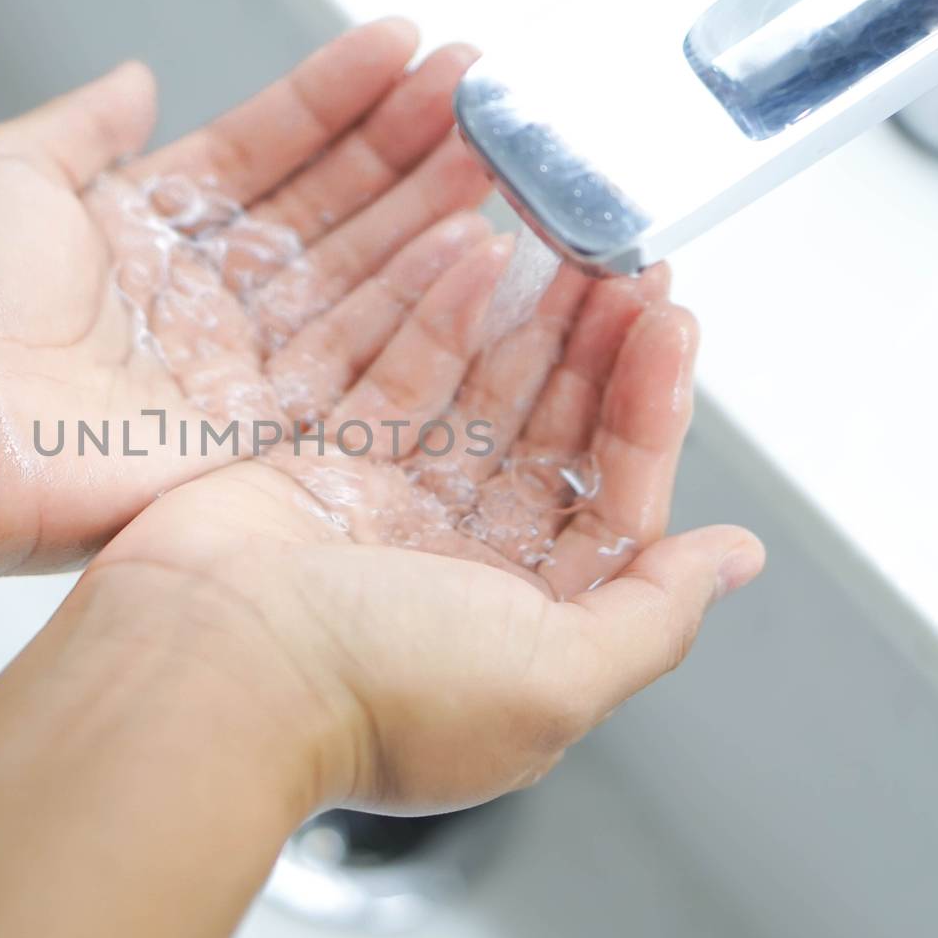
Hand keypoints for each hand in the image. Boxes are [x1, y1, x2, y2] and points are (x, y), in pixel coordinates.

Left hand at [0, 19, 490, 576]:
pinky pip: (353, 365)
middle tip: (475, 89)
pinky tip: (468, 246)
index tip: (399, 46)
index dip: (332, 99)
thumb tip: (132, 78)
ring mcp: (231, 374)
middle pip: (324, 213)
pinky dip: (413, 307)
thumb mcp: (5, 167)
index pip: (263, 150)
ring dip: (423, 212)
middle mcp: (198, 304)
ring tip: (490, 148)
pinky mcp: (255, 441)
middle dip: (401, 147)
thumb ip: (85, 124)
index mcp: (144, 234)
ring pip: (354, 280)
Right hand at [85, 262, 766, 812]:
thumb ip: (653, 614)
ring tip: (565, 246)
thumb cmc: (372, 690)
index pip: (613, 499)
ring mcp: (386, 517)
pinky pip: (393, 381)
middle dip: (594, 352)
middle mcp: (460, 571)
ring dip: (527, 324)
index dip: (649, 411)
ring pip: (475, 400)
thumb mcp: (557, 677)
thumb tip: (732, 564)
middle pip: (548, 438)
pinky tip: (477, 262)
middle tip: (624, 266)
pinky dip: (437, 322)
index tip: (670, 326)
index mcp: (526, 627)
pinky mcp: (318, 470)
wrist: (205, 672)